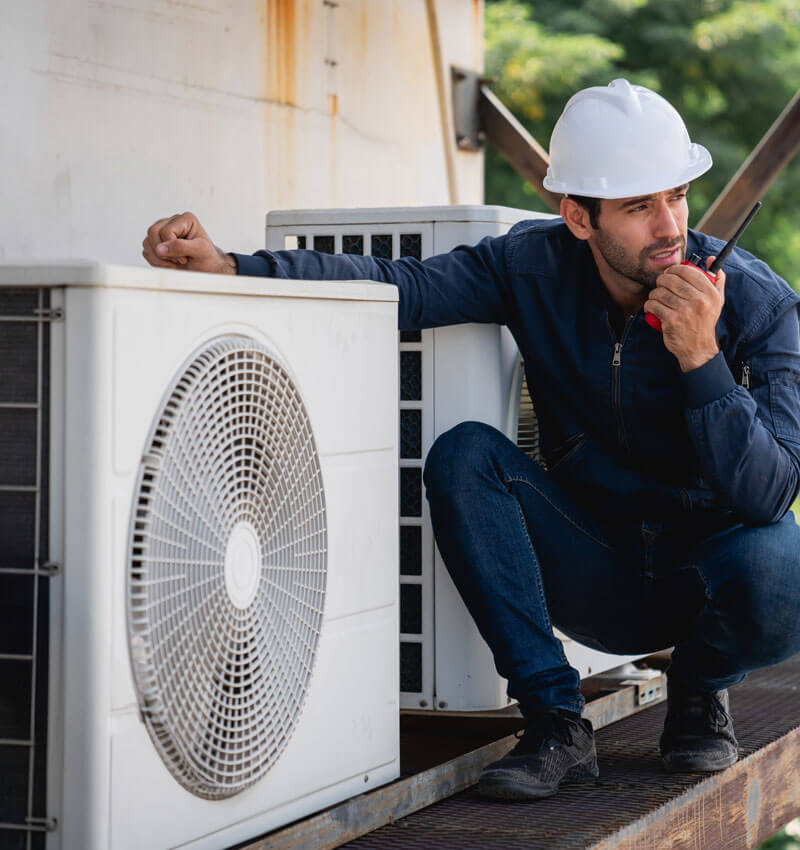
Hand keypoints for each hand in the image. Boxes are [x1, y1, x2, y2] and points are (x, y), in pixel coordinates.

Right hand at [142, 212, 235, 273]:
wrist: (207, 269)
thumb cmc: (207, 258)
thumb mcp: (200, 251)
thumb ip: (181, 247)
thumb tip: (159, 248)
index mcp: (185, 219)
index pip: (166, 231)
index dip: (173, 248)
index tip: (185, 259)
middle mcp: (172, 221)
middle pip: (153, 233)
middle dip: (164, 253)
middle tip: (179, 262)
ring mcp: (162, 231)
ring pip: (147, 242)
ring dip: (159, 259)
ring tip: (176, 264)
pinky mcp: (156, 242)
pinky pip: (146, 251)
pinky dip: (156, 262)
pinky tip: (170, 264)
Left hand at [644, 256, 724, 371]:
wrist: (698, 349)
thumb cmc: (705, 322)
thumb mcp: (717, 300)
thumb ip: (717, 279)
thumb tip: (711, 259)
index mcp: (710, 293)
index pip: (688, 271)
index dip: (674, 269)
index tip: (670, 273)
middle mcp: (699, 301)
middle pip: (671, 279)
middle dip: (661, 280)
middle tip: (660, 284)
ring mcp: (684, 311)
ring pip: (660, 292)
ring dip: (654, 293)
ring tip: (656, 298)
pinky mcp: (671, 321)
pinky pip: (653, 305)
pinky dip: (649, 305)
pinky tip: (651, 307)